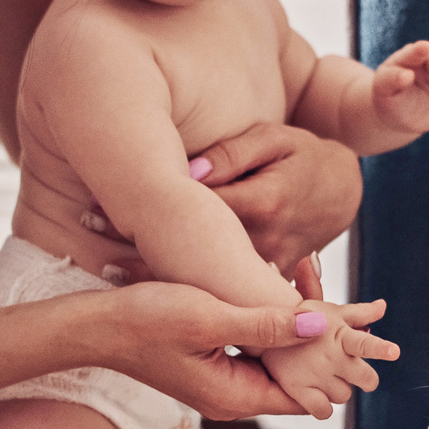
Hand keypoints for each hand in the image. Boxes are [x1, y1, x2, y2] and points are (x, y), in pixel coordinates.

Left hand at [79, 121, 361, 280]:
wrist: (344, 192)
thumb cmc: (303, 156)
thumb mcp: (273, 140)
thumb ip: (231, 155)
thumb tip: (187, 173)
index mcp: (263, 204)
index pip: (193, 210)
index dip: (141, 211)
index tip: (93, 211)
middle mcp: (263, 242)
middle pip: (191, 251)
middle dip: (135, 248)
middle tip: (84, 234)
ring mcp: (266, 267)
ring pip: (205, 275)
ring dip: (154, 273)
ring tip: (104, 267)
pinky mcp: (265, 280)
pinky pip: (222, 286)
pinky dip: (185, 286)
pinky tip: (145, 287)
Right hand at [102, 281, 330, 420]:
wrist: (97, 325)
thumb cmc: (146, 320)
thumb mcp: (209, 317)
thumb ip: (265, 324)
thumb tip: (319, 326)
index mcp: (234, 397)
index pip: (304, 396)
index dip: (329, 368)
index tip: (349, 331)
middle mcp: (230, 398)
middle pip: (292, 379)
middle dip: (314, 344)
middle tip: (336, 303)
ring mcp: (220, 383)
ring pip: (275, 361)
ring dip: (292, 330)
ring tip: (310, 288)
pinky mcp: (211, 365)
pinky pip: (255, 351)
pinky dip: (270, 327)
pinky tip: (278, 292)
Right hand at [259, 299, 400, 419]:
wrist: (263, 331)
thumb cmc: (301, 319)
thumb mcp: (330, 311)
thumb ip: (359, 313)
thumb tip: (382, 306)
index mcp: (339, 335)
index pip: (363, 343)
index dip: (379, 348)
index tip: (394, 352)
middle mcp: (329, 356)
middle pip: (366, 379)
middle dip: (366, 377)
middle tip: (356, 372)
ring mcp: (314, 375)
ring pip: (344, 395)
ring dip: (339, 388)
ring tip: (324, 373)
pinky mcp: (298, 389)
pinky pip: (323, 411)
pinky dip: (323, 406)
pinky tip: (317, 393)